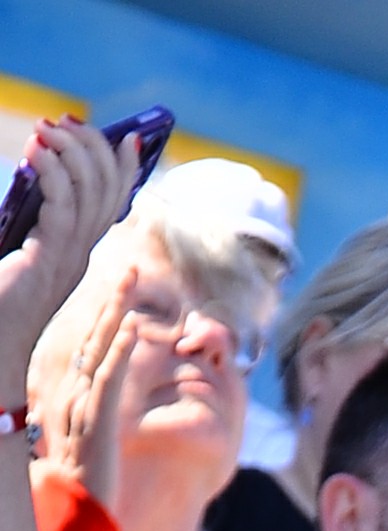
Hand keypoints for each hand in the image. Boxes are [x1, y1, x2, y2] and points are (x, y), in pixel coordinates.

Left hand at [0, 119, 140, 395]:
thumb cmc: (2, 302)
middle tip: (61, 124)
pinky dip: (51, 169)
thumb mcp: (20, 249)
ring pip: (90, 191)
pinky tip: (36, 153)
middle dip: (93, 146)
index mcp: (78, 252)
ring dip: (70, 150)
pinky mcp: (48, 259)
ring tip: (44, 131)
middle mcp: (82, 254)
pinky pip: (62, 204)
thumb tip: (34, 176)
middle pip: (108, 189)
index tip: (126, 135)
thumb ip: (34, 220)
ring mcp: (68, 259)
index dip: (127, 167)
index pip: (116, 202)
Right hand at [27, 253, 139, 510]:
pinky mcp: (97, 418)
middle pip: (92, 334)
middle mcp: (73, 391)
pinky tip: (133, 327)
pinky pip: (109, 376)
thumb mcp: (87, 444)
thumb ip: (91, 419)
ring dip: (117, 310)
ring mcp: (83, 402)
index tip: (119, 292)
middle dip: (111, 300)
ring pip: (100, 345)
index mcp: (70, 394)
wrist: (73, 514)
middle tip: (130, 269)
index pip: (89, 345)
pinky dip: (120, 350)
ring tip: (132, 280)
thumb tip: (102, 407)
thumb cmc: (82, 487)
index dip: (104, 317)